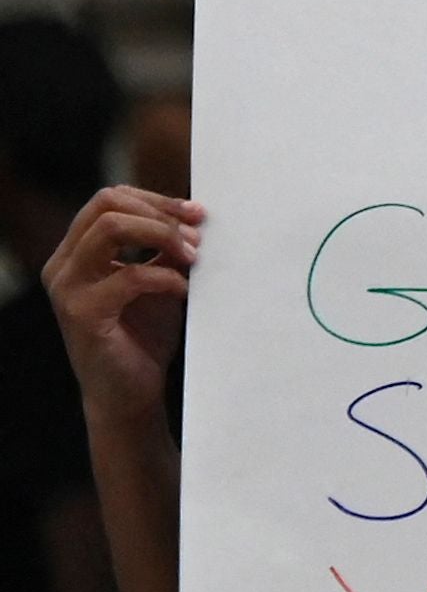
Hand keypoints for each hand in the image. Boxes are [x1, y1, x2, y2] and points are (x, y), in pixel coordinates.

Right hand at [48, 190, 199, 426]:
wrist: (129, 392)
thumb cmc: (143, 334)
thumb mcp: (158, 279)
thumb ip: (165, 247)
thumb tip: (196, 215)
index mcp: (76, 253)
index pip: (108, 199)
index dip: (156, 199)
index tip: (197, 213)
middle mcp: (63, 265)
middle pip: (107, 204)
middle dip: (161, 212)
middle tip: (198, 234)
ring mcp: (67, 289)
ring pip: (110, 228)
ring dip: (162, 234)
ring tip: (193, 256)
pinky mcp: (81, 314)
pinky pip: (130, 276)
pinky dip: (166, 276)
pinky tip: (185, 290)